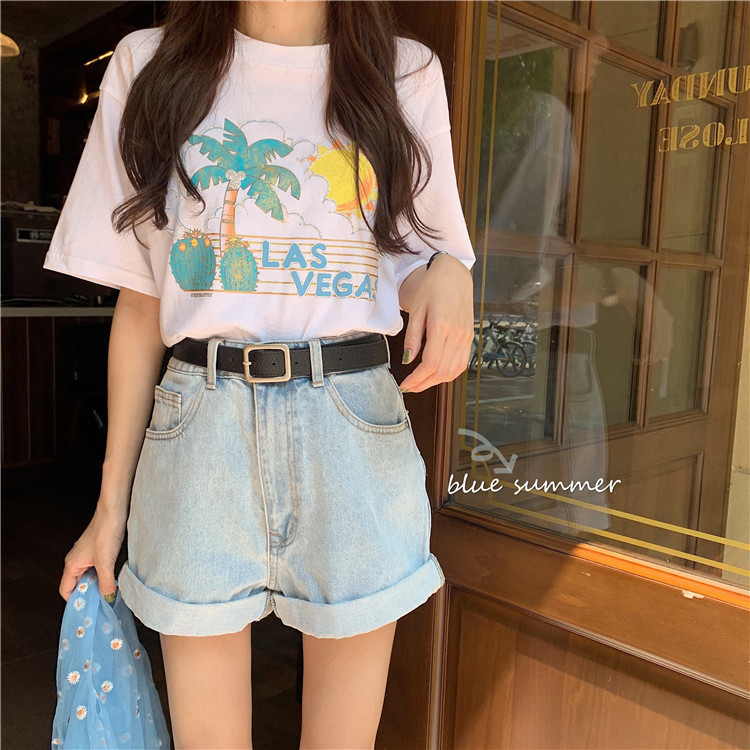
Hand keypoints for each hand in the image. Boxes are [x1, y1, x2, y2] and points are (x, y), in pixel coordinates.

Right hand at [59, 501, 127, 602]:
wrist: (114, 511)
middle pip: (77, 584)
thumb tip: (107, 598)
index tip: (87, 609)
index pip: (65, 590)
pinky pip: (96, 568)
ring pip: (88, 576)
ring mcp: (86, 555)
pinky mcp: (97, 550)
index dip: (74, 601)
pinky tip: (114, 578)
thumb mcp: (106, 562)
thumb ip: (105, 583)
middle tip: (102, 603)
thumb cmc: (105, 532)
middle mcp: (76, 561)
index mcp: (71, 564)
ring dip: (97, 584)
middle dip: (88, 594)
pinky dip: (103, 575)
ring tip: (109, 592)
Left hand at [397, 253, 473, 392]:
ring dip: (436, 381)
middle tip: (409, 387)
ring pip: (454, 371)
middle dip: (424, 384)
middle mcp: (458, 334)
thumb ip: (413, 337)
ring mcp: (466, 337)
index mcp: (443, 326)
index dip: (417, 379)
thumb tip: (407, 360)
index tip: (405, 384)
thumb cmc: (433, 287)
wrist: (455, 275)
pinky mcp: (469, 338)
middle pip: (442, 371)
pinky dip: (448, 373)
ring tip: (420, 383)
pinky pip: (461, 363)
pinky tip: (436, 374)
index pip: (430, 363)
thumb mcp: (417, 309)